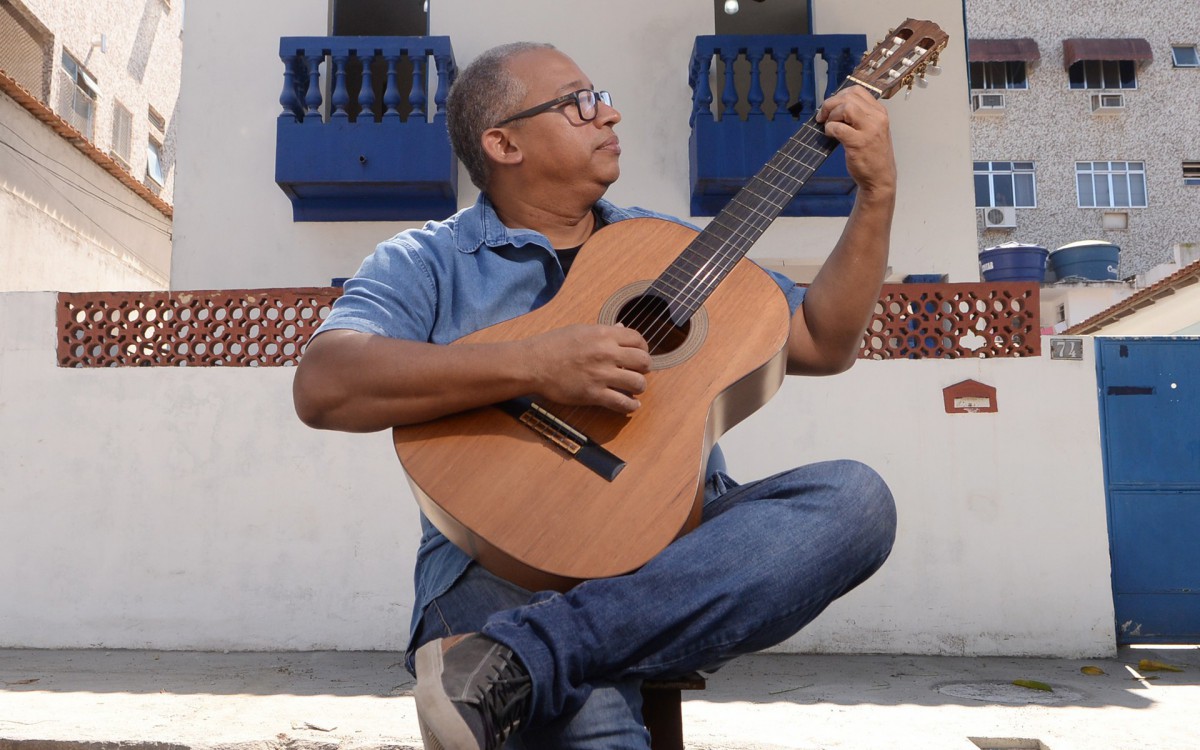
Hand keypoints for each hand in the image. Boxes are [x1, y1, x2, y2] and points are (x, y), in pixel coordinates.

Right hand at [524, 324, 650, 413]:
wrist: (533, 364)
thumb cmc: (553, 345)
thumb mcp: (580, 330)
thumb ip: (604, 331)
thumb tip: (622, 328)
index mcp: (604, 335)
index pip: (638, 340)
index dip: (643, 348)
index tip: (640, 355)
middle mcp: (606, 353)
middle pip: (643, 361)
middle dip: (644, 368)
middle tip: (638, 372)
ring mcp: (601, 375)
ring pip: (638, 383)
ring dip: (639, 387)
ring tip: (633, 389)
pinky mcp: (594, 394)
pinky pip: (622, 403)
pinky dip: (631, 406)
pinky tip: (631, 405)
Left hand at [815, 86, 896, 196]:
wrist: (879, 178)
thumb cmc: (872, 155)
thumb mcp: (872, 129)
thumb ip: (859, 116)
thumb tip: (834, 106)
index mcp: (879, 112)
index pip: (857, 91)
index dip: (839, 95)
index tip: (831, 107)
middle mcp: (877, 118)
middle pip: (848, 97)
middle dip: (830, 104)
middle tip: (823, 117)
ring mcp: (869, 130)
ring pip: (845, 108)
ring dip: (831, 116)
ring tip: (829, 126)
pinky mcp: (859, 143)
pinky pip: (838, 127)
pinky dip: (830, 129)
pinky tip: (830, 135)